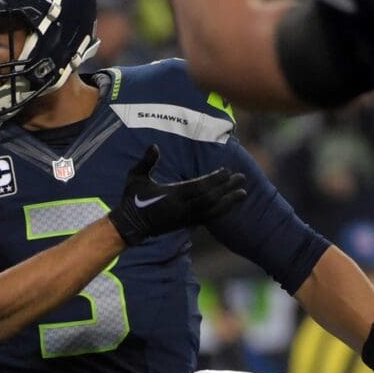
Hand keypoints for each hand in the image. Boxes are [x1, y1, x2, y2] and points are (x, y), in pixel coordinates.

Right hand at [109, 144, 245, 244]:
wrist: (130, 226)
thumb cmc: (131, 199)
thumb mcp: (135, 178)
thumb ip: (146, 162)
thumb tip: (155, 146)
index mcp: (170, 196)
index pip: (198, 188)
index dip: (214, 180)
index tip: (227, 171)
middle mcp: (180, 209)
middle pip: (210, 199)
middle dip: (227, 189)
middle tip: (242, 178)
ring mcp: (184, 218)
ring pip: (212, 211)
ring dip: (229, 202)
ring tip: (243, 194)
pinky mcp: (185, 224)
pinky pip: (208, 218)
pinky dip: (221, 211)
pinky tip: (230, 204)